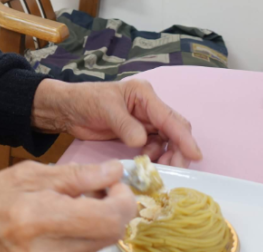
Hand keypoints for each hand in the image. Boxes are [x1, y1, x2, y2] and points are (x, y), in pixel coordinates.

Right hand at [0, 160, 135, 251]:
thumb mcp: (26, 176)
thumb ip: (73, 176)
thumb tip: (113, 173)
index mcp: (40, 218)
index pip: (109, 219)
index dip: (123, 201)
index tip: (115, 185)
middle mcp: (46, 251)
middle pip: (109, 238)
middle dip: (114, 212)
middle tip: (100, 192)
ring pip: (97, 249)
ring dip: (99, 226)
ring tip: (78, 207)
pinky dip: (82, 239)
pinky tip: (66, 224)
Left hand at [31, 79, 201, 167]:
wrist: (68, 109)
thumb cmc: (85, 101)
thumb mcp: (105, 109)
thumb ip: (125, 125)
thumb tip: (142, 141)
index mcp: (144, 94)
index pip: (169, 117)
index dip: (183, 137)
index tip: (194, 155)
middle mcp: (149, 107)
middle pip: (175, 129)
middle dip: (179, 149)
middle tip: (174, 168)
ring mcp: (145, 121)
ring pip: (168, 140)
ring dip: (167, 155)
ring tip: (158, 168)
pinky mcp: (138, 133)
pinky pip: (156, 147)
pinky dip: (156, 157)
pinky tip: (147, 163)